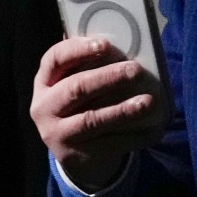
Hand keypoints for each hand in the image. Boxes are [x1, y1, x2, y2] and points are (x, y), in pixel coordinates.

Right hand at [31, 36, 169, 193]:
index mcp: (44, 82)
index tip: (105, 44)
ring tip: (147, 102)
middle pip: (75, 88)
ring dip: (122, 110)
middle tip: (135, 70)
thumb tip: (125, 40)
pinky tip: (152, 129)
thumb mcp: (74, 87)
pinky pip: (108, 143)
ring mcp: (57, 133)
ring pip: (91, 119)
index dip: (78, 49)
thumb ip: (87, 67)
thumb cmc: (81, 108)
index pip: (54, 59)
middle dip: (107, 77)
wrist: (75, 156)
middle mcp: (44, 107)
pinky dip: (133, 136)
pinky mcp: (75, 155)